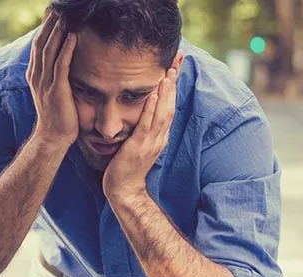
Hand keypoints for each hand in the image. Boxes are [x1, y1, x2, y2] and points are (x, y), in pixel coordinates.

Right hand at [26, 10, 77, 147]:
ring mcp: (45, 83)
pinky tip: (74, 35)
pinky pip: (61, 65)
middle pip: (41, 43)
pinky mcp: (57, 90)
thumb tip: (64, 58)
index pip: (38, 45)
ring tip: (65, 15)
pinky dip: (67, 49)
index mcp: (34, 74)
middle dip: (50, 24)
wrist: (53, 137)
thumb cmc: (57, 114)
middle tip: (58, 8)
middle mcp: (37, 76)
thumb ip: (54, 73)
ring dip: (58, 31)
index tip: (52, 13)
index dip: (45, 27)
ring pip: (49, 50)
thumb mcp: (52, 89)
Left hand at [103, 67, 178, 200]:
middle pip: (171, 105)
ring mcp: (151, 142)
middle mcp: (159, 137)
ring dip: (166, 92)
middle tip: (178, 60)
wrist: (124, 190)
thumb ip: (143, 127)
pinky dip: (151, 109)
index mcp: (160, 135)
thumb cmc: (127, 167)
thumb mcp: (138, 143)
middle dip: (174, 83)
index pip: (170, 105)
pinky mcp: (139, 147)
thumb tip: (141, 112)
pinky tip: (154, 95)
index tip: (175, 65)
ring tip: (169, 72)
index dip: (174, 86)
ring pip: (163, 113)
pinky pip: (147, 125)